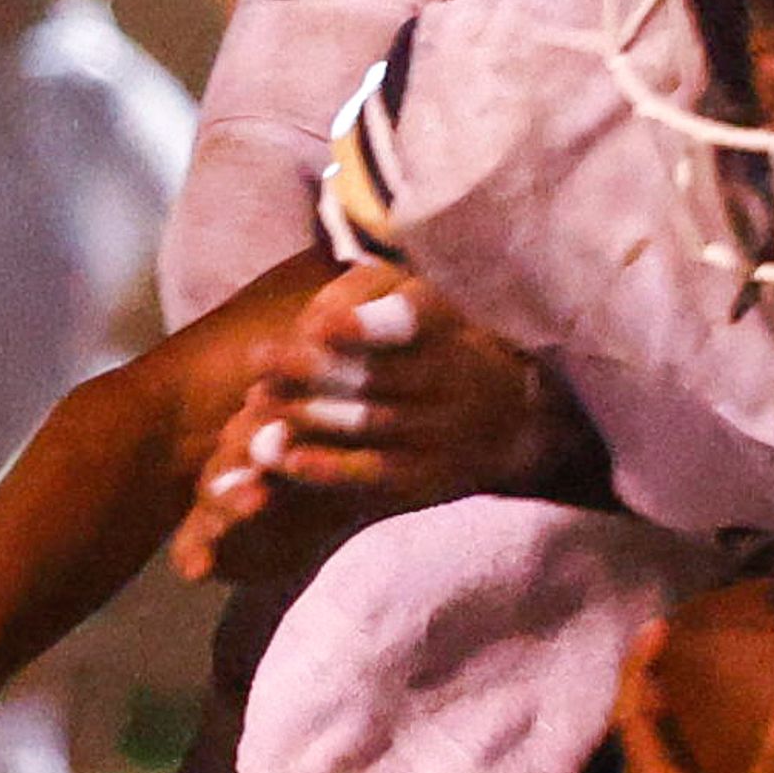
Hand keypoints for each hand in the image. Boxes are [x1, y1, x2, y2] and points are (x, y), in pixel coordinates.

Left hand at [171, 271, 571, 580]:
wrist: (516, 419)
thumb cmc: (443, 343)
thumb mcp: (421, 299)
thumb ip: (371, 296)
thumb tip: (317, 318)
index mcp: (450, 325)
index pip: (414, 323)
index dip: (368, 327)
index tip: (322, 325)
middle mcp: (455, 379)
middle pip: (376, 377)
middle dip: (311, 370)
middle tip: (259, 360)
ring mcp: (445, 433)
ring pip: (370, 424)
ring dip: (308, 416)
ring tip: (257, 405)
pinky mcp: (431, 476)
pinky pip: (373, 472)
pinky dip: (326, 467)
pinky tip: (284, 460)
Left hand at [609, 625, 773, 772]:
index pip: (635, 719)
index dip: (641, 672)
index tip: (657, 631)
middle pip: (644, 741)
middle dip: (658, 695)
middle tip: (678, 659)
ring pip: (667, 770)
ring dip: (679, 732)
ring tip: (703, 701)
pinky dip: (706, 765)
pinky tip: (737, 766)